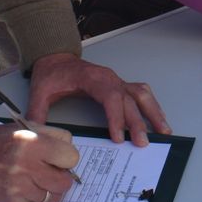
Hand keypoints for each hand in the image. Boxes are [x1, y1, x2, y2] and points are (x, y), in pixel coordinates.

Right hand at [0, 124, 79, 201]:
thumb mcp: (20, 128)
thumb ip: (49, 135)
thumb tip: (69, 147)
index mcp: (32, 143)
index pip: (71, 156)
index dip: (67, 158)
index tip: (60, 159)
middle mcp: (27, 166)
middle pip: (65, 182)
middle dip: (60, 178)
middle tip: (51, 173)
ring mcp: (19, 188)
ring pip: (53, 197)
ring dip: (47, 190)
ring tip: (34, 181)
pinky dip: (29, 198)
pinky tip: (18, 187)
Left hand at [25, 53, 168, 146]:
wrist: (55, 58)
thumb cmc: (51, 74)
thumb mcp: (40, 91)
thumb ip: (38, 112)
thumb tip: (37, 134)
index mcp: (92, 78)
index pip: (110, 97)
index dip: (116, 117)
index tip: (118, 138)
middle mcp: (109, 78)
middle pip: (129, 99)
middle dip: (138, 122)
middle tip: (142, 143)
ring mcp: (116, 81)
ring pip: (141, 94)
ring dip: (153, 112)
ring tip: (163, 131)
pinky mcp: (119, 85)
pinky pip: (140, 92)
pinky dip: (151, 105)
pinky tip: (157, 120)